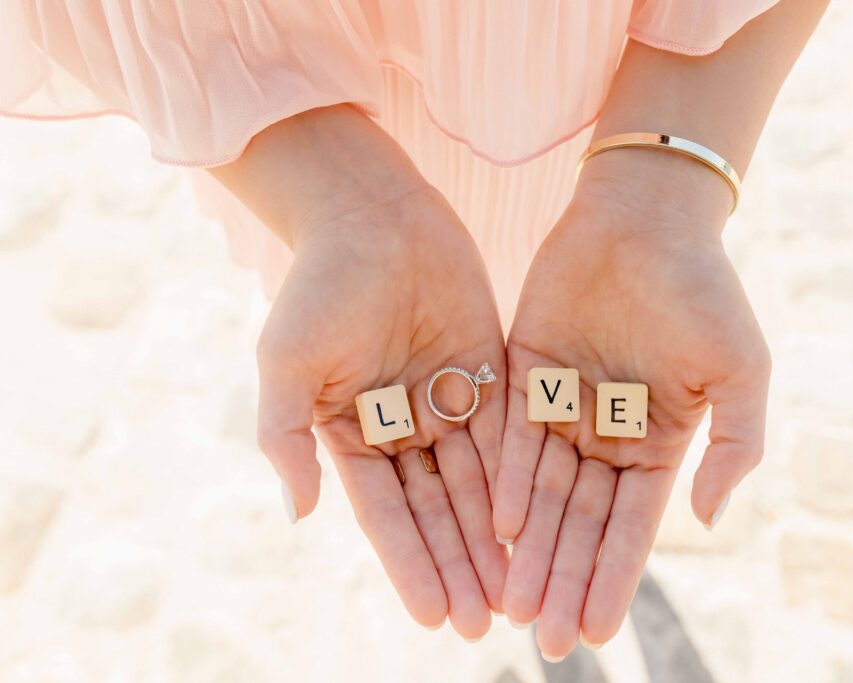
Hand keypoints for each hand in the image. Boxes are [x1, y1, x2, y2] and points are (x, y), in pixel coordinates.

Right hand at [213, 106, 508, 639]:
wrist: (370, 213)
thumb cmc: (318, 285)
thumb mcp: (287, 362)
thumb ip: (285, 436)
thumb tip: (301, 513)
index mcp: (351, 433)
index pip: (384, 513)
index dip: (409, 563)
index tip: (433, 615)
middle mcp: (401, 427)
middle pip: (436, 510)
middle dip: (458, 566)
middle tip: (483, 626)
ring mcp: (445, 401)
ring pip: (476, 483)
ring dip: (492, 539)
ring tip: (515, 593)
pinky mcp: (486, 372)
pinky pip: (507, 434)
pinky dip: (518, 480)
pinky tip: (536, 524)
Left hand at [492, 152, 770, 656]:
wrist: (646, 216)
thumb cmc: (704, 288)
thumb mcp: (742, 370)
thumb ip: (735, 447)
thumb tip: (710, 520)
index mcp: (659, 439)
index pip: (631, 524)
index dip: (613, 577)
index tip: (596, 630)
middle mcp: (608, 432)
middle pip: (582, 520)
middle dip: (564, 578)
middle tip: (545, 639)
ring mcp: (564, 405)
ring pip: (543, 491)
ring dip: (531, 547)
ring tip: (514, 603)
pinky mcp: (524, 373)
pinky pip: (513, 437)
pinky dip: (509, 481)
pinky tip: (501, 527)